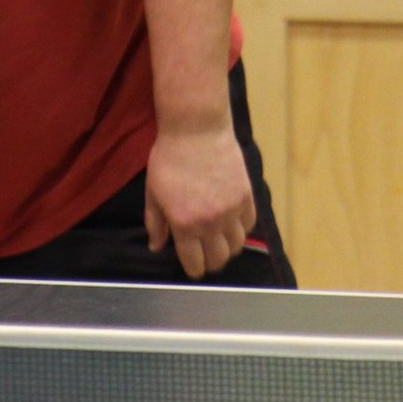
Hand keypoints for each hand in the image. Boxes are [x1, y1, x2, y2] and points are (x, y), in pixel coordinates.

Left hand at [144, 125, 256, 277]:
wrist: (196, 131)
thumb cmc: (168, 160)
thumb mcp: (153, 193)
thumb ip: (156, 224)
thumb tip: (157, 247)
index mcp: (184, 224)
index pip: (194, 263)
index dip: (193, 270)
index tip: (192, 267)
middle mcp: (210, 223)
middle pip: (219, 259)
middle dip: (211, 262)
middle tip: (205, 255)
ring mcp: (232, 211)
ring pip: (237, 246)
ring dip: (228, 247)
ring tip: (220, 240)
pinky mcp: (247, 197)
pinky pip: (249, 225)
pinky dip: (241, 229)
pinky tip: (232, 223)